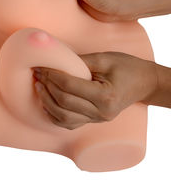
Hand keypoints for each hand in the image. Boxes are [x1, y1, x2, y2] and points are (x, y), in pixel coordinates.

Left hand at [33, 51, 157, 129]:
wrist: (145, 83)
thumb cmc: (126, 67)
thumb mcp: (105, 59)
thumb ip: (79, 61)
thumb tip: (53, 58)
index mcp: (105, 96)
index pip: (69, 86)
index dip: (51, 75)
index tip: (41, 66)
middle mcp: (101, 112)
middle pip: (64, 102)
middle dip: (46, 86)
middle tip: (37, 74)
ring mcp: (97, 120)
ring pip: (63, 117)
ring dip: (47, 102)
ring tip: (38, 86)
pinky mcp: (93, 122)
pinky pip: (68, 124)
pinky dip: (53, 115)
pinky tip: (45, 103)